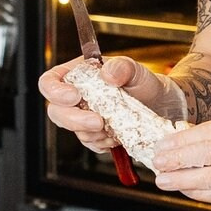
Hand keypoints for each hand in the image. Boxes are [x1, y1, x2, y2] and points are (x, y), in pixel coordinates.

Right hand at [37, 54, 179, 154]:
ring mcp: (83, 116)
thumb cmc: (145, 84)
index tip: (74, 96)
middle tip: (98, 122)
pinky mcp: (94, 134)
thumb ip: (122, 67)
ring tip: (114, 128)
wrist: (161, 106)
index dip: (55, 91)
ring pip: (73, 130)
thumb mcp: (137, 69)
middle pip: (56, 111)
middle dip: (75, 120)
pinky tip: (116, 136)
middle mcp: (76, 96)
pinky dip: (101, 143)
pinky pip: (89, 143)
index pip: (50, 82)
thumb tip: (107, 74)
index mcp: (77, 74)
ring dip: (92, 134)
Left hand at [151, 112, 210, 209]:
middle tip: (158, 163)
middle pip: (208, 155)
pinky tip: (187, 190)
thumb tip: (185, 138)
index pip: (210, 132)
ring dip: (183, 180)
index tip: (164, 144)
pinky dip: (201, 194)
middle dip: (177, 160)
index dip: (182, 140)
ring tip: (165, 180)